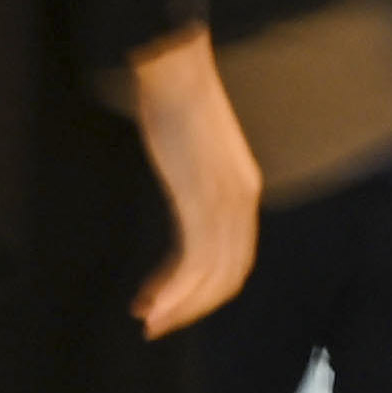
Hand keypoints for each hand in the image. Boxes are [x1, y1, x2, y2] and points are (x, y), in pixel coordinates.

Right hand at [127, 31, 262, 332]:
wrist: (174, 68)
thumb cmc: (176, 101)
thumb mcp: (193, 151)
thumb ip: (195, 183)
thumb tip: (181, 202)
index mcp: (242, 190)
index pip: (234, 257)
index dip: (206, 289)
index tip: (172, 303)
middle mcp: (241, 200)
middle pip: (228, 274)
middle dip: (194, 307)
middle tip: (157, 325)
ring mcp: (223, 200)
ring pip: (211, 273)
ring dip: (181, 304)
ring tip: (150, 322)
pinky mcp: (201, 196)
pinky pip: (193, 258)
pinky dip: (174, 288)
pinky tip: (151, 302)